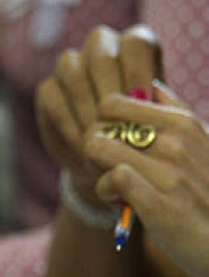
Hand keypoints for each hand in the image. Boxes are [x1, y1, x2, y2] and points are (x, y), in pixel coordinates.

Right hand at [35, 25, 161, 204]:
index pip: (134, 44)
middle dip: (110, 92)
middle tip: (119, 124)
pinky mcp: (48, 88)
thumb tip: (143, 101)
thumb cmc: (146, 136)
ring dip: (88, 109)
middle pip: (101, 55)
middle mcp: (101, 48)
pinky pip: (52, 97)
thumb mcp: (159, 122)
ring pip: (72, 71)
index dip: (137, 71)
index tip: (143, 103)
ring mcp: (70, 65)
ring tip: (102, 140)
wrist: (115, 159)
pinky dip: (70, 124)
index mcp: (135, 47)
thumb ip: (153, 108)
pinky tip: (84, 147)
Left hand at [84, 83, 208, 276]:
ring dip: (96, 169)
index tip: (111, 143)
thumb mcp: (203, 142)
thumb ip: (175, 112)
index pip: (110, 103)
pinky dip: (105, 190)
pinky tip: (117, 201)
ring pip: (97, 147)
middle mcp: (175, 142)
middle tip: (107, 168)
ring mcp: (169, 172)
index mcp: (180, 122)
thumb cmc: (208, 191)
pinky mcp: (160, 203)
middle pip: (97, 126)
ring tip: (112, 184)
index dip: (101, 124)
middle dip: (94, 148)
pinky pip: (111, 178)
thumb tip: (150, 87)